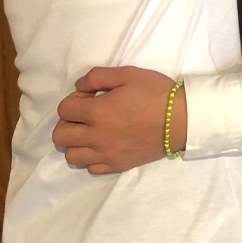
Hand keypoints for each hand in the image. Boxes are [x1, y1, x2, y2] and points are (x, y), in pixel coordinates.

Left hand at [52, 66, 185, 173]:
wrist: (181, 119)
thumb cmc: (156, 93)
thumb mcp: (128, 74)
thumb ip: (98, 76)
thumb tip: (79, 87)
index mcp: (97, 112)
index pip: (63, 110)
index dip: (73, 100)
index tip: (89, 97)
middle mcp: (97, 136)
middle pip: (60, 137)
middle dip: (67, 123)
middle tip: (85, 116)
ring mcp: (106, 154)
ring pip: (71, 156)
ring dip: (76, 143)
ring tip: (92, 133)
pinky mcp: (117, 165)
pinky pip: (90, 168)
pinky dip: (91, 157)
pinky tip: (104, 146)